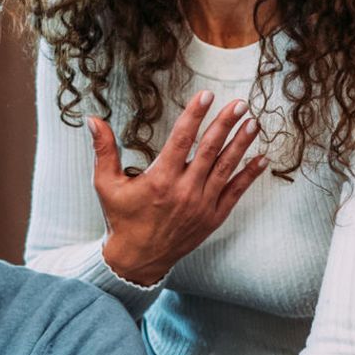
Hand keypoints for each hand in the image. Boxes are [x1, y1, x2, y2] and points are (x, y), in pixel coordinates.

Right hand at [92, 91, 267, 286]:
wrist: (138, 258)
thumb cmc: (121, 218)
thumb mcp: (106, 184)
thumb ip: (103, 151)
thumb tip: (93, 120)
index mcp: (160, 179)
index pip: (181, 139)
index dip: (195, 115)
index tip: (206, 95)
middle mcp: (184, 190)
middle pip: (209, 149)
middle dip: (225, 124)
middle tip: (239, 104)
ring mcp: (202, 205)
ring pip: (226, 168)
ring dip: (241, 144)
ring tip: (253, 123)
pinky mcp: (214, 217)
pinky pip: (236, 192)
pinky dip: (249, 175)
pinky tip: (262, 159)